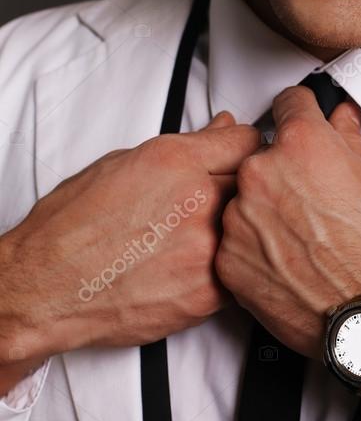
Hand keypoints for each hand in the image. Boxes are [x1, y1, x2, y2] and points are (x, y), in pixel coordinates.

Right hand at [0, 111, 261, 390]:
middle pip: (253, 183)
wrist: (47, 287)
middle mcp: (196, 200)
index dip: (247, 149)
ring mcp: (205, 247)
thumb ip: (186, 146)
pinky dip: (225, 267)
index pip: (246, 142)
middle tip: (214, 202)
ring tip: (196, 238)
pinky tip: (197, 265)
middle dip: (240, 189)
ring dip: (234, 230)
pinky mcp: (207, 291)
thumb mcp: (123, 164)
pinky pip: (238, 270)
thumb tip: (221, 129)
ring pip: (249, 228)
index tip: (244, 158)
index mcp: (175, 162)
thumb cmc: (72, 229)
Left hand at [214, 86, 360, 359]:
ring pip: (246, 198)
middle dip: (285, 169)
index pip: (289, 104)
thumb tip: (340, 122)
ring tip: (304, 236)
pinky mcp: (228, 258)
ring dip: (266, 209)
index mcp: (302, 145)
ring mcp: (240, 217)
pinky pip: (235, 238)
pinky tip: (289, 258)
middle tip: (315, 198)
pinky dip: (255, 246)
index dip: (302, 113)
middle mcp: (263, 174)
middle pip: (264, 154)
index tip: (301, 120)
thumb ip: (350, 140)